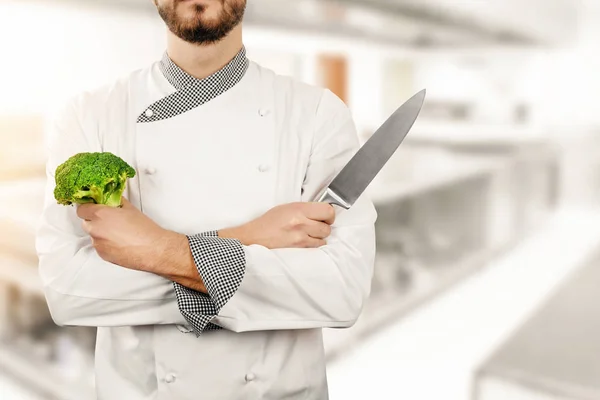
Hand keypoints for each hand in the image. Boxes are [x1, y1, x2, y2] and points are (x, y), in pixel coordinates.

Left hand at [76, 197, 174, 270]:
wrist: (152, 249)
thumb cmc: (144, 229)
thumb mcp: (130, 209)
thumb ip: (117, 202)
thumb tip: (112, 199)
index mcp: (101, 214)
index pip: (82, 209)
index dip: (88, 208)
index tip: (93, 208)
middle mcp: (96, 229)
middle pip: (85, 222)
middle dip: (94, 220)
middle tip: (108, 220)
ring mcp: (97, 243)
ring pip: (93, 235)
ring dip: (100, 233)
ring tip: (118, 233)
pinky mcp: (102, 255)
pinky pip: (99, 246)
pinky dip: (105, 244)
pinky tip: (119, 242)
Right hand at [220, 202, 335, 248]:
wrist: (253, 238)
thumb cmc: (268, 223)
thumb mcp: (286, 208)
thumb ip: (304, 209)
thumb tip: (320, 213)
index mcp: (298, 209)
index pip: (327, 210)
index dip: (329, 215)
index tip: (325, 217)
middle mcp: (301, 222)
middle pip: (327, 227)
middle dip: (324, 227)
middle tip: (315, 226)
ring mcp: (300, 238)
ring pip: (323, 239)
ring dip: (318, 237)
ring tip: (307, 235)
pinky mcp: (298, 250)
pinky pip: (315, 248)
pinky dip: (313, 246)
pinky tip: (304, 242)